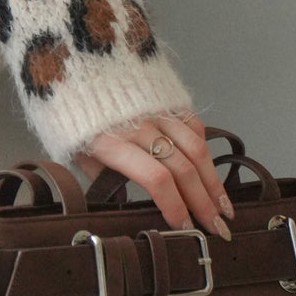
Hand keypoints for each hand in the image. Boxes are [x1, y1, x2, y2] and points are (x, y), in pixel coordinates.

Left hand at [71, 113, 234, 239]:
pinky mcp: (165, 97)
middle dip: (204, 204)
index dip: (176, 206)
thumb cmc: (70, 117)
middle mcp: (139, 124)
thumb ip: (103, 178)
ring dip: (214, 182)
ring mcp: (155, 108)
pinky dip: (206, 151)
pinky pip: (194, 125)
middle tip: (218, 230)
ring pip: (196, 148)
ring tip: (225, 208)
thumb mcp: (76, 153)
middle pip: (183, 168)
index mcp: (112, 142)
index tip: (186, 228)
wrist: (70, 66)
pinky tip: (210, 172)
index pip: (156, 179)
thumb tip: (128, 205)